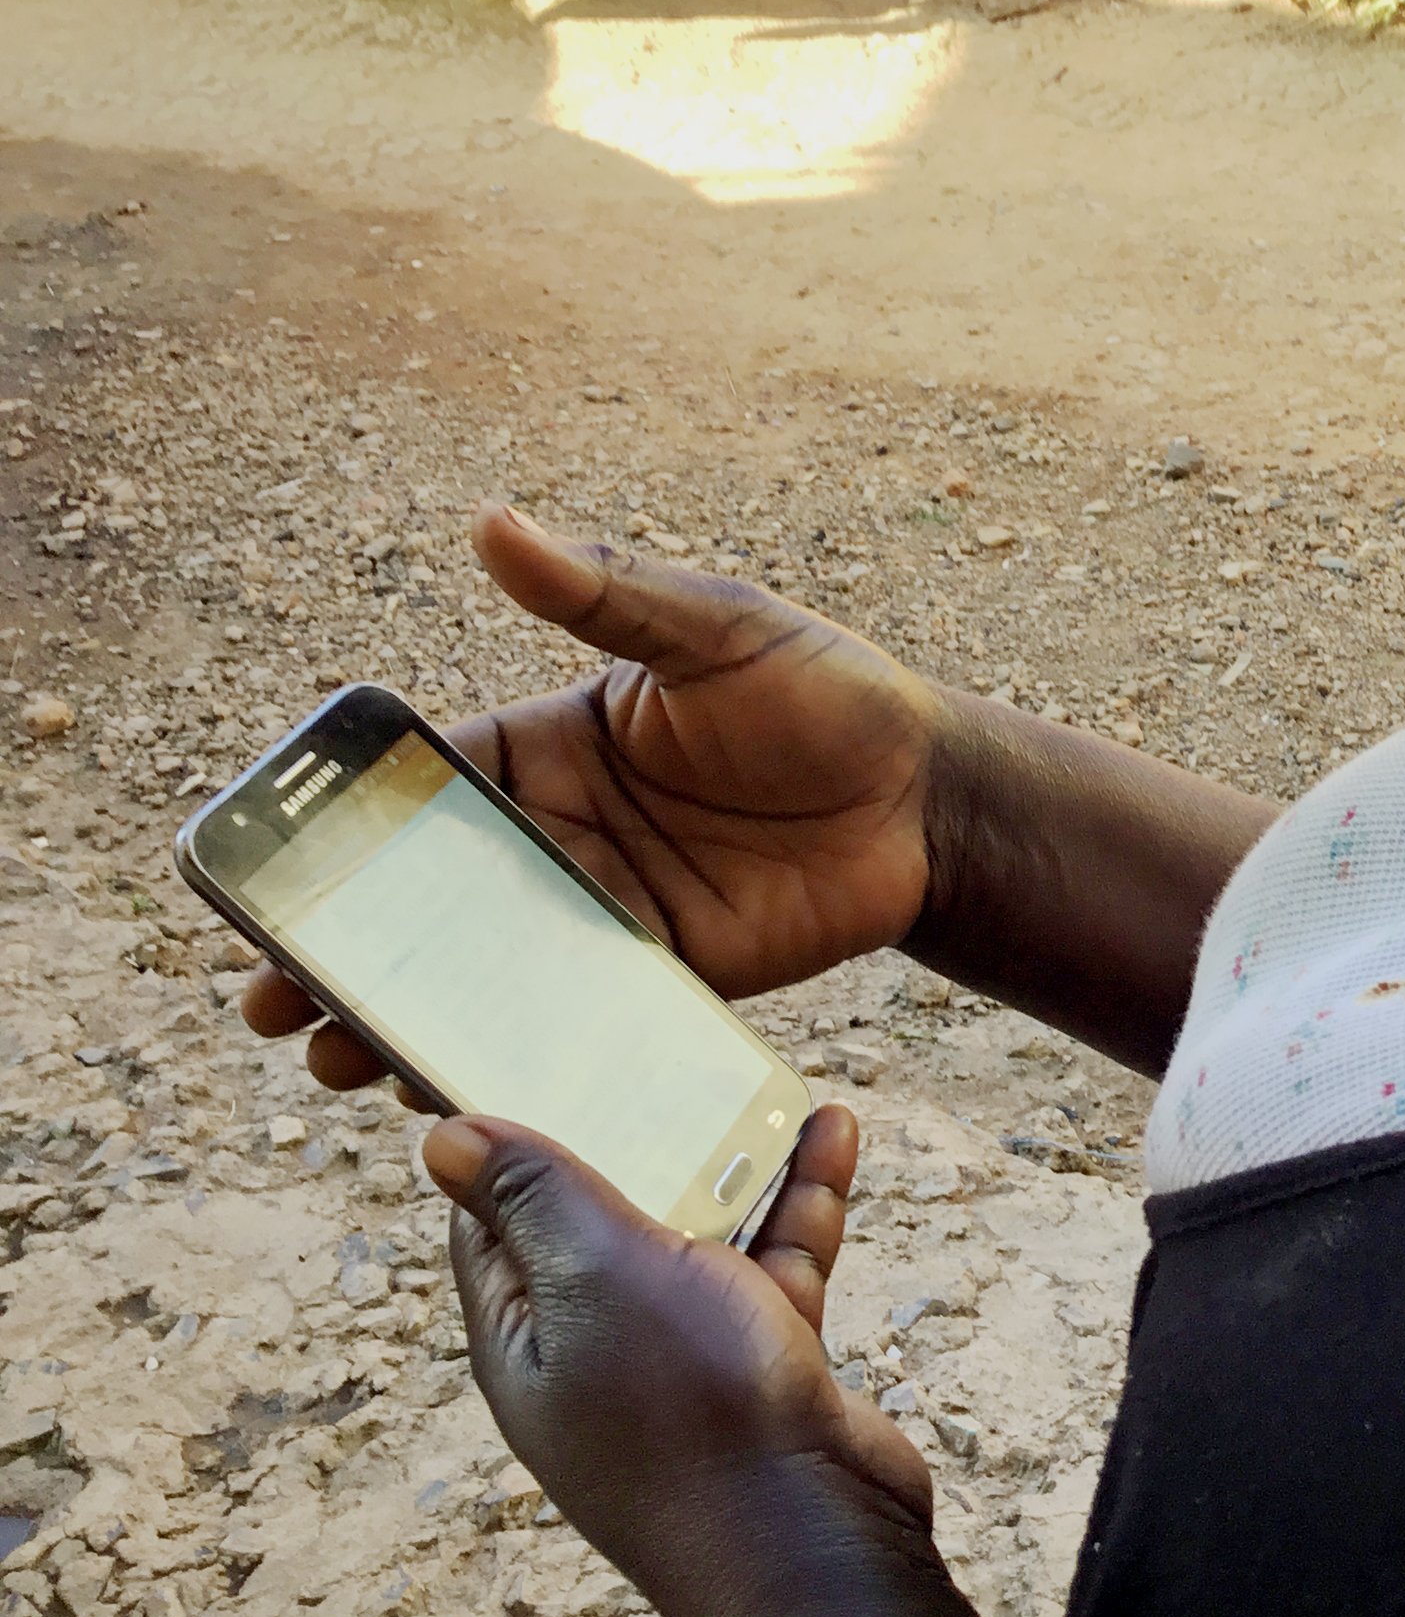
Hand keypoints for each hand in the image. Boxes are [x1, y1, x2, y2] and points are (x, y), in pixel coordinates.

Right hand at [248, 503, 943, 1092]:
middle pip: (426, 901)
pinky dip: (510, 1059)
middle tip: (262, 997)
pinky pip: (569, 1027)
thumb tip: (494, 523)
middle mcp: (562, 839)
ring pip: (480, 977)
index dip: (339, 832)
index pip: (423, 790)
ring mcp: (606, 918)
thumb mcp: (718, 630)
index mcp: (552, 750)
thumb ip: (610, 593)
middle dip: (339, 948)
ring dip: (401, 1018)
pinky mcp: (661, 982)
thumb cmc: (827, 695)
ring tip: (329, 1060)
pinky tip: (452, 1093)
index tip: (260, 875)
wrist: (930, 801)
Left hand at [429, 1106, 1000, 1616]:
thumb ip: (533, 1200)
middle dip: (646, 1133)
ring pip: (705, 1229)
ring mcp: (684, 1355)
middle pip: (610, 1213)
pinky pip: (776, 1260)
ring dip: (739, 1156)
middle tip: (672, 1049)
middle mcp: (597, 1345)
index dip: (519, 1134)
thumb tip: (443, 1138)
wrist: (808, 1538)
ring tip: (770, 1082)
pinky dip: (802, 1201)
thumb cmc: (690, 1416)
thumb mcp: (596, 1278)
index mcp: (526, 1333)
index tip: (549, 1054)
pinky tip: (831, 1138)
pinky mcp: (762, 1361)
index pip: (497, 1216)